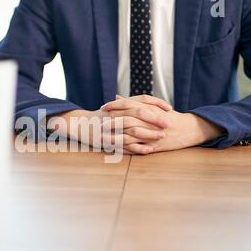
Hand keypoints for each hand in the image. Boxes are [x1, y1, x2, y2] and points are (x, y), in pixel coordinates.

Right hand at [50, 95, 171, 148]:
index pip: (142, 99)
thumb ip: (130, 106)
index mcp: (121, 104)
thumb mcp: (115, 108)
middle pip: (140, 112)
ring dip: (150, 133)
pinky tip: (149, 150)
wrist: (80, 125)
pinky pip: (126, 143)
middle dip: (156, 118)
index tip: (169, 108)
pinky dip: (138, 147)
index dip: (157, 103)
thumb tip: (147, 105)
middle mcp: (118, 112)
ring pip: (134, 128)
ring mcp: (113, 126)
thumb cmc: (100, 117)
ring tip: (162, 137)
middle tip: (169, 123)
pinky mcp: (110, 139)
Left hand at [102, 96, 222, 153]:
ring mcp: (152, 134)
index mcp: (149, 108)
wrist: (189, 129)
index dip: (114, 106)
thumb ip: (133, 101)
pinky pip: (138, 148)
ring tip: (102, 139)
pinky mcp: (155, 146)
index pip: (128, 104)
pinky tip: (115, 150)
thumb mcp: (152, 106)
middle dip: (111, 123)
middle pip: (126, 120)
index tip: (102, 108)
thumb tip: (116, 97)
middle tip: (99, 125)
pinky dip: (125, 149)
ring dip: (114, 138)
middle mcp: (150, 120)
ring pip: (130, 136)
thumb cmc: (168, 116)